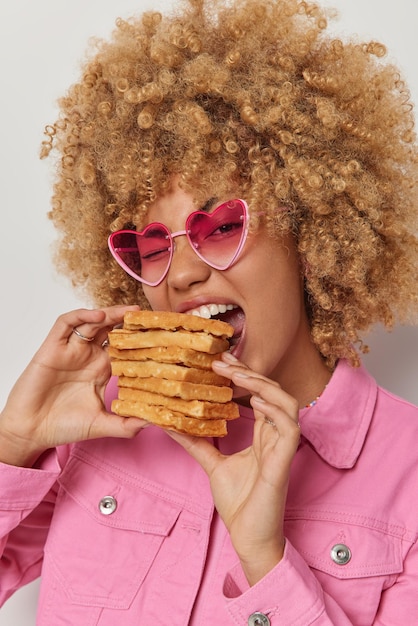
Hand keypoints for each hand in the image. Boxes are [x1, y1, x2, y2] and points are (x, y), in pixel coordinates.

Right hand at [0, 306, 145, 466]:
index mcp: (102, 369)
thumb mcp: (102, 424)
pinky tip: (98, 316)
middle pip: (111, 329)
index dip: (140, 338)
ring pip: (92, 321)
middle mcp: (88, 356)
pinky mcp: (53, 347)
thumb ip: (127, 424)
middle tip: (148, 315)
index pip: (125, 346)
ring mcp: (71, 349)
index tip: (160, 333)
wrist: (31, 431)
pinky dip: (82, 315)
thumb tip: (154, 421)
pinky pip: (66, 323)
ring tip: (128, 312)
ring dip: (110, 313)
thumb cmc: (63, 426)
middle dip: (129, 320)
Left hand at [167, 352, 299, 585]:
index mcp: (262, 435)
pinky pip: (289, 427)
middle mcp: (275, 436)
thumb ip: (196, 442)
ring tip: (237, 374)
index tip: (220, 360)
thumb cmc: (238, 502)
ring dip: (263, 385)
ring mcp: (282, 447)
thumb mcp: (212, 463)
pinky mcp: (284, 461)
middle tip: (222, 360)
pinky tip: (256, 400)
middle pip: (271, 392)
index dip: (243, 375)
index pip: (257, 395)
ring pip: (286, 403)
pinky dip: (275, 410)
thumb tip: (169, 423)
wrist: (248, 535)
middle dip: (249, 372)